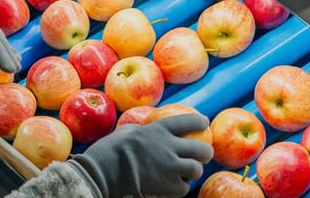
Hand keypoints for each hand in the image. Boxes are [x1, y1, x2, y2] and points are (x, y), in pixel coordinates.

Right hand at [70, 113, 212, 197]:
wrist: (104, 171)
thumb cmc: (110, 149)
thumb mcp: (127, 131)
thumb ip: (143, 131)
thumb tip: (146, 131)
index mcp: (158, 129)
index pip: (189, 122)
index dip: (200, 122)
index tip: (204, 123)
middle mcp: (169, 146)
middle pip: (202, 149)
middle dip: (204, 153)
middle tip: (200, 157)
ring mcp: (171, 167)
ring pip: (196, 170)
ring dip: (191, 172)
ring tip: (183, 174)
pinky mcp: (169, 186)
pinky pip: (184, 188)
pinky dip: (179, 187)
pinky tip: (170, 186)